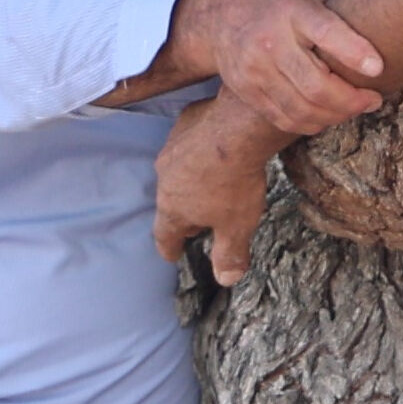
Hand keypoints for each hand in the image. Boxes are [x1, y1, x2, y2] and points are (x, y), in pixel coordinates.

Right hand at [151, 93, 281, 282]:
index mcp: (173, 208)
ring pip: (176, 171)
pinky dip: (198, 150)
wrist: (238, 127)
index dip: (170, 248)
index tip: (172, 255)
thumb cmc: (235, 182)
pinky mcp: (184, 123)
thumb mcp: (237, 226)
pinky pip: (188, 142)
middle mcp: (165, 179)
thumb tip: (226, 280)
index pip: (165, 236)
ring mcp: (171, 148)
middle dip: (183, 213)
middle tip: (199, 221)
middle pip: (170, 203)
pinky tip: (214, 149)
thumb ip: (229, 254)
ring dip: (189, 180)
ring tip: (208, 183)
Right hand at [156, 0, 387, 136]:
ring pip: (302, 108)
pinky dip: (312, 123)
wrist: (219, 18)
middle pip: (315, 84)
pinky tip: (328, 115)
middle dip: (351, 100)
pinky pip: (284, 119)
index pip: (325, 32)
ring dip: (336, 115)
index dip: (353, 51)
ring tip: (355, 108)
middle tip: (374, 99)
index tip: (378, 67)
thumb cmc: (278, 0)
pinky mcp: (247, 91)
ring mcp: (255, 69)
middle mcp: (270, 39)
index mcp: (293, 9)